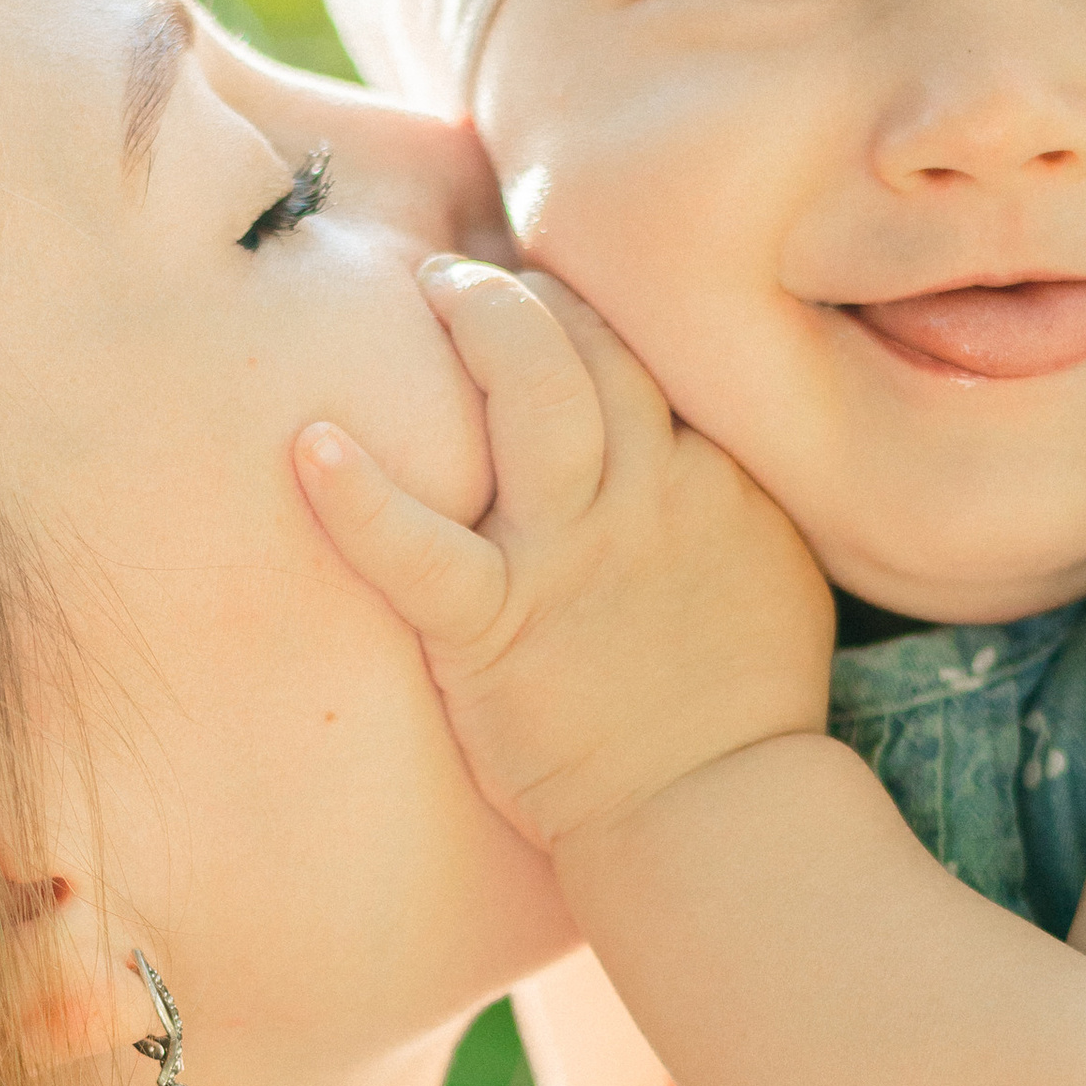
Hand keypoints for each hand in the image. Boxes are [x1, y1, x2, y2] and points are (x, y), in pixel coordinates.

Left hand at [296, 257, 835, 856]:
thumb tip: (695, 432)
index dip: (587, 309)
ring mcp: (570, 559)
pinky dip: (361, 502)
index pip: (647, 349)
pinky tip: (310, 446)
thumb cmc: (745, 702)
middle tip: (468, 274)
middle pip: (591, 345)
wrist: (715, 810)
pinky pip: (422, 554)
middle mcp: (646, 496)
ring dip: (478, 323)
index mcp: (713, 477)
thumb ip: (734, 488)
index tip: (545, 295)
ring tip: (429, 287)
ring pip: (533, 399)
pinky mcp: (498, 630)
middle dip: (525, 290)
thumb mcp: (775, 565)